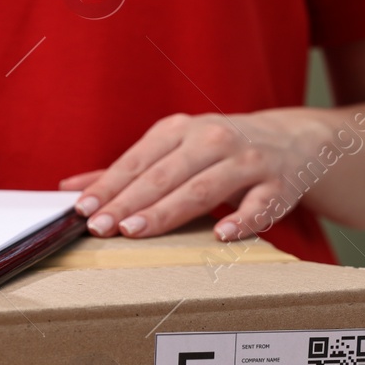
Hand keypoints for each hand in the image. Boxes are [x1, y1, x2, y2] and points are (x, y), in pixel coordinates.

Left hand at [60, 111, 323, 241]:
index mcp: (181, 130)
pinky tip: (220, 234)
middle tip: (101, 227)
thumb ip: (127, 170)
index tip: (83, 210)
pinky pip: (259, 204)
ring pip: (204, 188)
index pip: (138, 161)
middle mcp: (213, 140)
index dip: (109, 185)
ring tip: (137, 230)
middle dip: (130, 201)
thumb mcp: (175, 147)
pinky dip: (242, 219)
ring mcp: (247, 161)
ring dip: (169, 210)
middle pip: (165, 174)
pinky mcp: (278, 184)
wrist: (293, 140)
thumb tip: (70, 188)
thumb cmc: (220, 150)